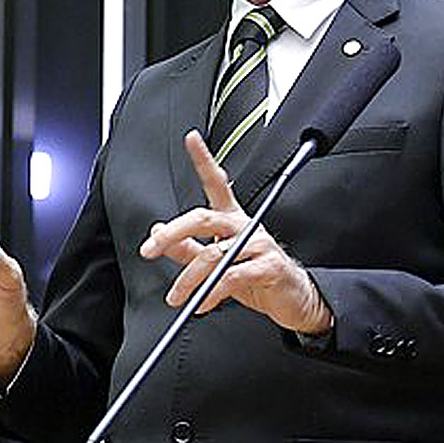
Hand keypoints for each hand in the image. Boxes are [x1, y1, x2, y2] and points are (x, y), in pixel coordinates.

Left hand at [139, 130, 331, 333]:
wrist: (292, 298)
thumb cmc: (256, 275)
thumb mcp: (216, 260)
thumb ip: (187, 247)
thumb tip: (159, 232)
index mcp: (232, 219)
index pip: (217, 182)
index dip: (204, 159)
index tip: (191, 139)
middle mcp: (244, 226)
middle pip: (203, 218)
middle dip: (173, 232)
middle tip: (151, 248)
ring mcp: (258, 244)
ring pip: (213, 254)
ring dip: (189, 279)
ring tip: (177, 295)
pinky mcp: (268, 267)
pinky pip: (231, 277)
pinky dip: (212, 293)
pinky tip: (202, 303)